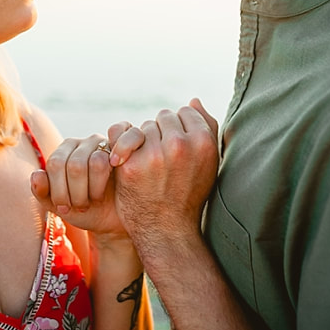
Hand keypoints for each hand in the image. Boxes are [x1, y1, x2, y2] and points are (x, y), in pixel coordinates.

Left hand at [30, 123, 137, 235]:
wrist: (111, 221)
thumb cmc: (83, 210)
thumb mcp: (58, 206)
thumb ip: (42, 192)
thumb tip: (36, 175)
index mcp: (61, 153)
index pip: (55, 164)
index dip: (59, 190)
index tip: (64, 208)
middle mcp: (79, 144)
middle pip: (74, 164)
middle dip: (76, 193)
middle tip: (80, 207)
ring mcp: (101, 144)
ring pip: (94, 162)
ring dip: (92, 189)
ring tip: (93, 201)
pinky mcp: (120, 152)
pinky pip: (110, 162)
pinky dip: (103, 184)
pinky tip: (103, 194)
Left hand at [112, 99, 219, 248]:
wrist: (167, 229)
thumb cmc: (189, 194)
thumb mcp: (209, 163)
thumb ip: (206, 128)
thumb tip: (193, 100)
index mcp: (204, 142)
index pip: (185, 112)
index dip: (178, 127)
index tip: (176, 145)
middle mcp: (180, 145)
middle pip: (162, 117)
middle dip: (160, 133)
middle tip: (162, 157)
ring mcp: (154, 154)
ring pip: (142, 127)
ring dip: (142, 140)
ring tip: (148, 162)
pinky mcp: (132, 164)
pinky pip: (121, 135)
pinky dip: (121, 146)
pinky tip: (124, 160)